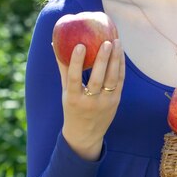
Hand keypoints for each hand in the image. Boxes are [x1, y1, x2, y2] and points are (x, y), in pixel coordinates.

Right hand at [54, 39, 124, 160]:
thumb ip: (64, 69)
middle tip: (106, 42)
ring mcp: (105, 102)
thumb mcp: (66, 92)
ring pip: (112, 79)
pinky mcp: (116, 101)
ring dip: (116, 59)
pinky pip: (120, 81)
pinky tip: (120, 53)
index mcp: (73, 99)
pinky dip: (120, 66)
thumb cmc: (73, 107)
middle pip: (97, 78)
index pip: (74, 78)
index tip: (79, 45)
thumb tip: (55, 44)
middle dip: (102, 59)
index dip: (76, 62)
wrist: (86, 134)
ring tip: (117, 41)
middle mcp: (90, 102)